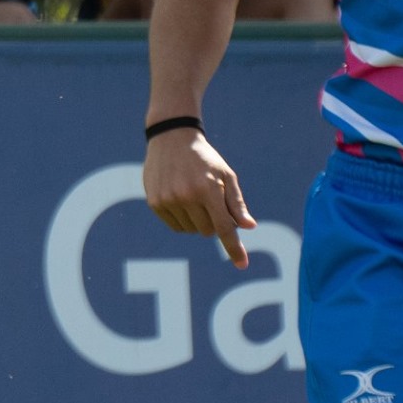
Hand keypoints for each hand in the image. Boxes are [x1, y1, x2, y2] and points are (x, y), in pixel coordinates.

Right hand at [143, 129, 255, 267]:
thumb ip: (236, 202)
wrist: (171, 137)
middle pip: (208, 231)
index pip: (224, 227)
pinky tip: (180, 199)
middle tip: (210, 201)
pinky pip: (175, 226)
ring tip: (193, 196)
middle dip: (214, 222)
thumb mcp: (225, 174)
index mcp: (208, 188)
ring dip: (197, 221)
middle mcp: (186, 196)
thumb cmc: (204, 158)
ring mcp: (168, 200)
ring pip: (191, 230)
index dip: (234, 248)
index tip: (242, 265)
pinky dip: (183, 219)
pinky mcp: (155, 203)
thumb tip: (248, 227)